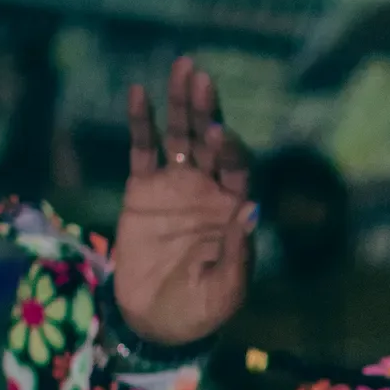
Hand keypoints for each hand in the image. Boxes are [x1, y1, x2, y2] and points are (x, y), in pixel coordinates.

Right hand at [112, 56, 255, 345]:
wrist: (157, 321)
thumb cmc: (200, 310)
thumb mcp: (225, 291)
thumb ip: (237, 253)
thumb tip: (249, 210)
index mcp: (233, 210)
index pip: (236, 169)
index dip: (228, 149)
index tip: (217, 134)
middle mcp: (208, 190)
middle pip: (209, 141)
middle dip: (206, 110)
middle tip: (200, 77)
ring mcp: (175, 185)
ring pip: (180, 136)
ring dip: (181, 104)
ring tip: (181, 68)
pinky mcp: (143, 188)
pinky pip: (143, 149)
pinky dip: (143, 123)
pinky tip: (140, 95)